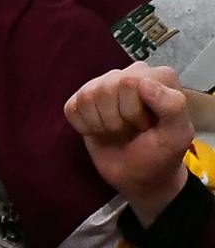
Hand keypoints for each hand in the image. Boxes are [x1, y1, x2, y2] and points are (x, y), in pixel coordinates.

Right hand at [65, 62, 198, 222]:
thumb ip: (172, 105)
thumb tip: (143, 82)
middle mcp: (131, 74)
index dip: (132, 111)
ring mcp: (105, 85)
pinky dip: (82, 126)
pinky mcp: (82, 100)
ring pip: (86, 96)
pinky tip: (98, 130)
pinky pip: (71, 107)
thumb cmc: (161, 153)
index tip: (145, 126)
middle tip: (128, 130)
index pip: (129, 82)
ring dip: (99, 123)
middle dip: (114, 118)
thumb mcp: (177, 134)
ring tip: (115, 131)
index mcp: (158, 76)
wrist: (138, 174)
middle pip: (105, 88)